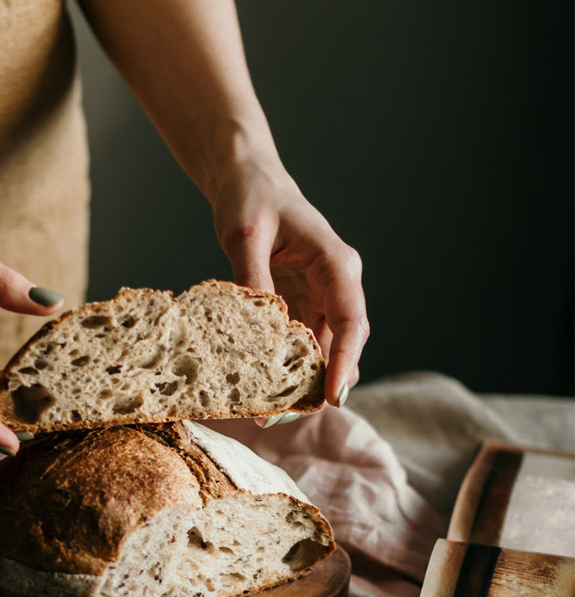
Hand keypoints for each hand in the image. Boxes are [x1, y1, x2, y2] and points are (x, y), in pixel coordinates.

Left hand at [211, 156, 368, 409]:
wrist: (248, 181)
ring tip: (272, 412)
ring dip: (304, 380)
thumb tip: (257, 326)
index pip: (352, 319)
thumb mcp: (244, 234)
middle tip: (288, 415)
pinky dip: (289, 367)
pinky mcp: (302, 305)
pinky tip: (266, 389)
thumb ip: (252, 277)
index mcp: (335, 262)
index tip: (333, 396)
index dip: (345, 361)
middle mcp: (336, 283)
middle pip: (343, 342)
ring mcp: (321, 296)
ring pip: (324, 349)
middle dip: (322, 382)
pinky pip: (302, 343)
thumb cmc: (250, 198)